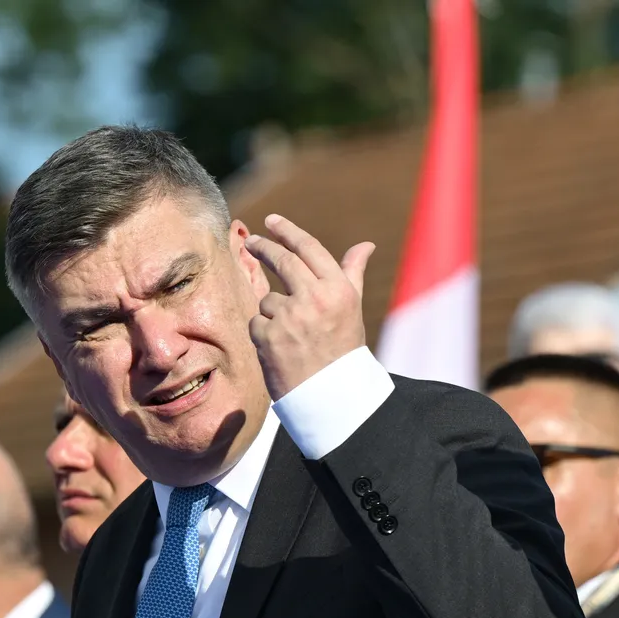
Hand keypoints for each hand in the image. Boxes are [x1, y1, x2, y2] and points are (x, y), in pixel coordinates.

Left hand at [245, 214, 375, 399]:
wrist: (332, 395)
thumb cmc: (343, 349)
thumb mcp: (352, 308)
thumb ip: (352, 273)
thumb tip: (365, 245)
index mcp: (338, 289)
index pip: (308, 249)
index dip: (287, 231)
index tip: (272, 221)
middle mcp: (315, 298)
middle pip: (282, 261)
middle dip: (264, 248)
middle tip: (253, 242)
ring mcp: (289, 317)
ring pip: (268, 299)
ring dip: (274, 312)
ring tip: (293, 337)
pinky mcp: (268, 336)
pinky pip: (258, 322)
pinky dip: (265, 333)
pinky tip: (282, 349)